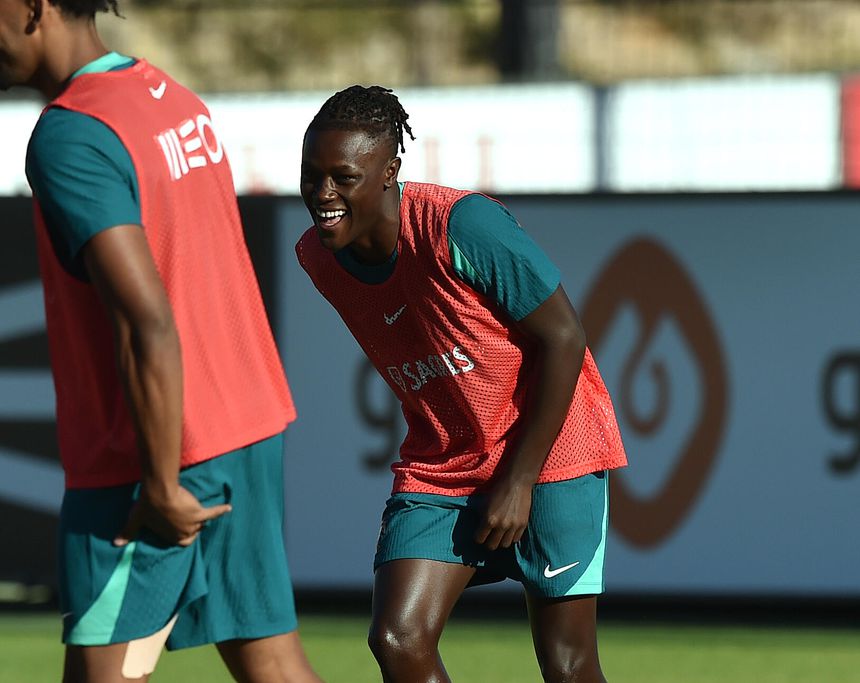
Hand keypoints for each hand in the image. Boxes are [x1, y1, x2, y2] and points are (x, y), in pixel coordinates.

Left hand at [114, 484, 231, 546]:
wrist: (157, 492)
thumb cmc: (146, 507)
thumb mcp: (135, 520)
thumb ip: (127, 532)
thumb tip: (115, 543)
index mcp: (170, 537)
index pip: (182, 541)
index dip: (183, 535)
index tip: (183, 530)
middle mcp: (183, 532)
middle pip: (194, 531)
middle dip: (193, 526)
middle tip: (190, 517)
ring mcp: (192, 523)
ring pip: (202, 522)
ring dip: (203, 517)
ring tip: (205, 512)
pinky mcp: (199, 512)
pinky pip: (213, 513)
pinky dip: (221, 510)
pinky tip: (229, 507)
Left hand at [474, 477, 532, 550]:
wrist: (517, 482)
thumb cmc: (497, 490)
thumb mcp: (483, 502)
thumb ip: (480, 516)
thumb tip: (477, 527)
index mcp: (489, 520)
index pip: (479, 539)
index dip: (477, 538)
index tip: (479, 535)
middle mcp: (501, 526)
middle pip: (492, 546)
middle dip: (488, 543)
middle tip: (488, 537)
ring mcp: (513, 526)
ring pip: (504, 545)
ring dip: (500, 541)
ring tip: (499, 535)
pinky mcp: (523, 525)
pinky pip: (515, 539)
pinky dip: (511, 537)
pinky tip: (508, 531)